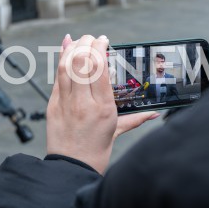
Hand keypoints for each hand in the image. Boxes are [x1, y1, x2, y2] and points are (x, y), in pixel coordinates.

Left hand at [46, 34, 159, 173]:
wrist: (70, 169)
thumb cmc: (96, 151)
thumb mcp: (117, 132)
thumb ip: (136, 119)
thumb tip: (155, 114)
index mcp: (104, 108)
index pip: (100, 68)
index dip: (100, 49)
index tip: (104, 40)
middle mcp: (84, 102)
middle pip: (82, 62)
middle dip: (86, 43)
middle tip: (92, 38)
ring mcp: (65, 102)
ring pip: (66, 66)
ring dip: (72, 48)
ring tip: (80, 39)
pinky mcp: (53, 104)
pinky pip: (57, 76)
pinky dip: (60, 58)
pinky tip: (65, 45)